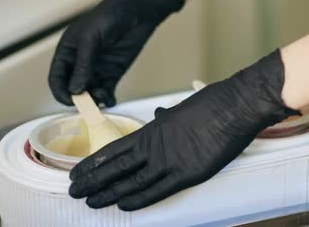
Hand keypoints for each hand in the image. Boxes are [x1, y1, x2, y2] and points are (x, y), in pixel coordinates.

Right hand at [48, 0, 184, 105]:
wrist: (137, 11)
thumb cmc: (109, 16)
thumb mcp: (90, 39)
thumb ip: (83, 65)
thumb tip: (75, 89)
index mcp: (68, 51)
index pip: (56, 77)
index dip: (60, 91)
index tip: (70, 101)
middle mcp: (80, 62)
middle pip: (72, 88)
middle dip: (79, 98)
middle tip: (89, 103)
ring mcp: (96, 68)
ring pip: (90, 92)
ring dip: (94, 99)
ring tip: (103, 97)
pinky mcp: (113, 72)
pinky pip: (106, 90)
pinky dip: (107, 98)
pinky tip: (110, 99)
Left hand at [68, 49, 299, 210]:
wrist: (234, 105)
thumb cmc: (211, 103)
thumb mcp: (181, 107)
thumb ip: (166, 118)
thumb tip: (158, 116)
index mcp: (152, 130)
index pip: (113, 150)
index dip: (93, 163)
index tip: (77, 171)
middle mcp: (154, 147)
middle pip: (115, 168)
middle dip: (93, 181)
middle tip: (74, 191)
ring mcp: (169, 162)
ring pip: (130, 182)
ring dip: (107, 192)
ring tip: (89, 201)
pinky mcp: (187, 174)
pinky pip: (157, 191)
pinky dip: (139, 199)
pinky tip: (122, 205)